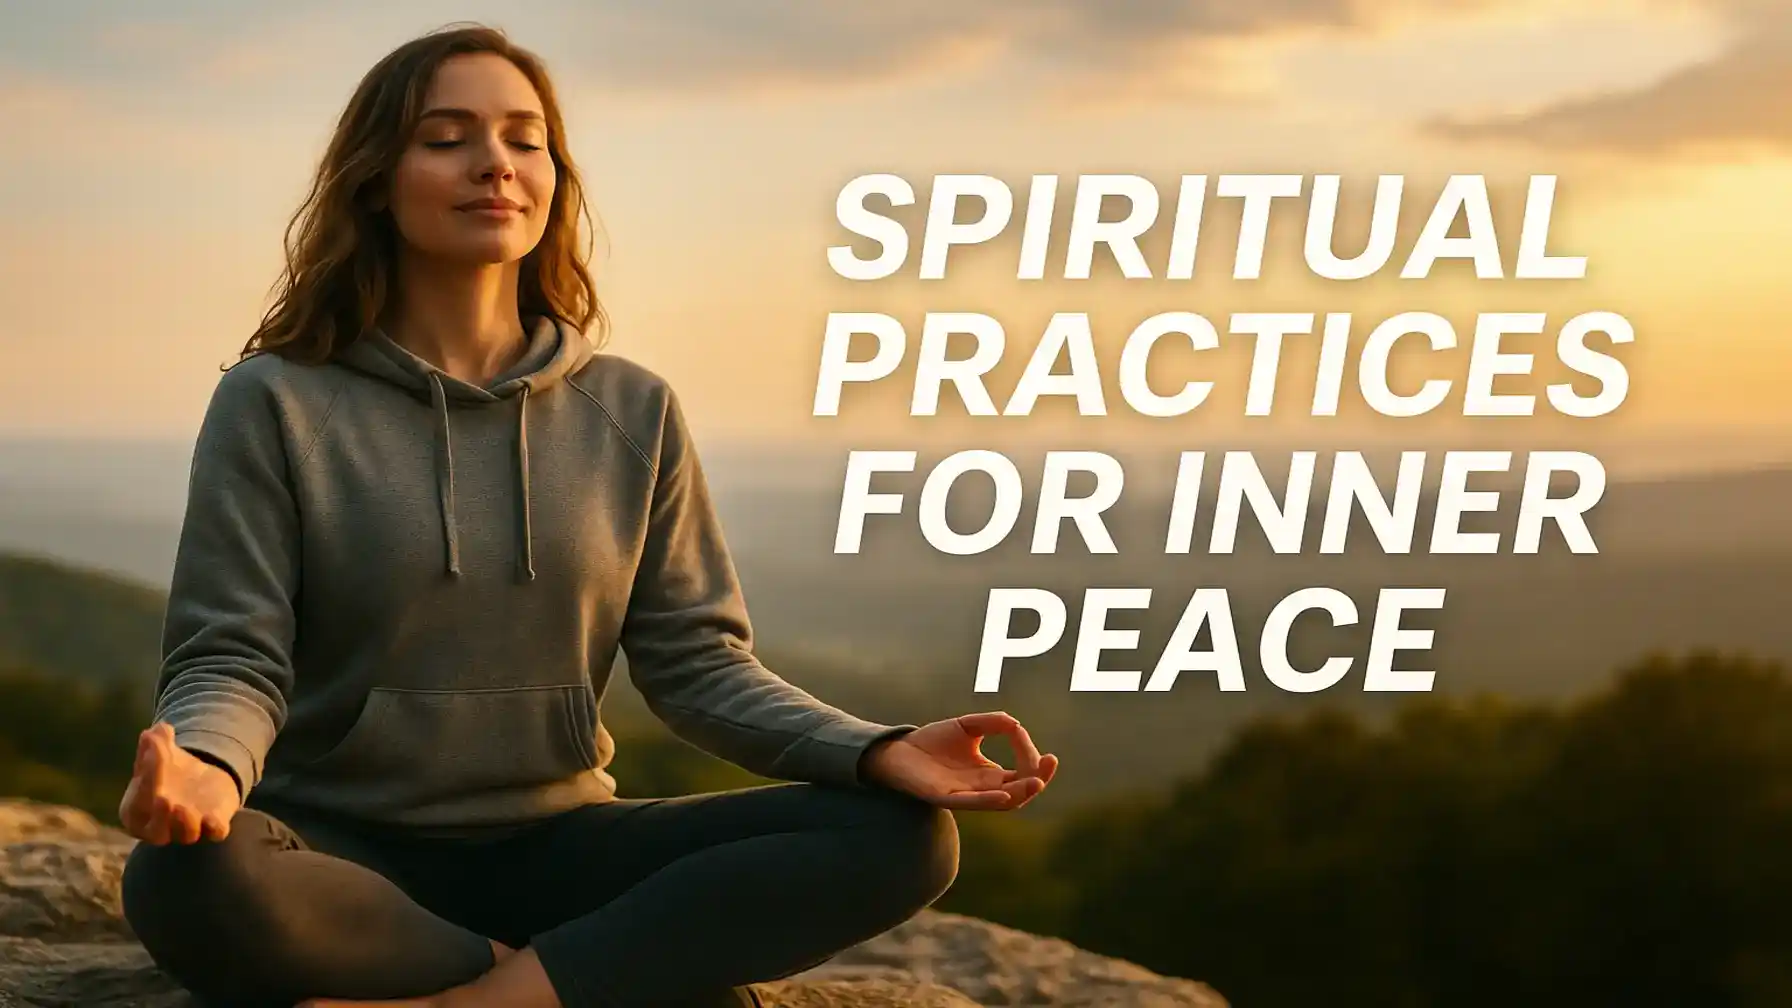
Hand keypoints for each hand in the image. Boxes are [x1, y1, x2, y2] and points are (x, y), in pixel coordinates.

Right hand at [118, 723, 241, 844]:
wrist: (200, 780)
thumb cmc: (169, 771)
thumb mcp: (160, 753)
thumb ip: (155, 743)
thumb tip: (156, 730)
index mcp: (137, 812)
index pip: (134, 811)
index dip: (141, 792)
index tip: (148, 767)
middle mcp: (160, 828)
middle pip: (156, 833)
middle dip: (160, 819)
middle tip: (164, 799)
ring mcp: (188, 829)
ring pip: (186, 836)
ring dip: (185, 824)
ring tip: (184, 807)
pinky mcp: (214, 826)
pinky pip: (215, 834)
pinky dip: (214, 829)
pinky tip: (213, 819)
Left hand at [862, 711, 1058, 810]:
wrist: (896, 750)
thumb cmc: (931, 742)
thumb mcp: (968, 726)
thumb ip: (993, 723)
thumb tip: (1017, 726)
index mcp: (989, 775)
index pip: (1022, 774)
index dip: (1033, 760)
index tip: (1029, 739)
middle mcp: (981, 789)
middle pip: (1019, 792)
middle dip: (1038, 779)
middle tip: (1049, 762)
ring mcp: (965, 795)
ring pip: (1001, 803)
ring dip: (1021, 793)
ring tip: (1037, 781)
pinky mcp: (945, 797)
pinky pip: (971, 803)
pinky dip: (989, 800)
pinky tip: (1004, 794)